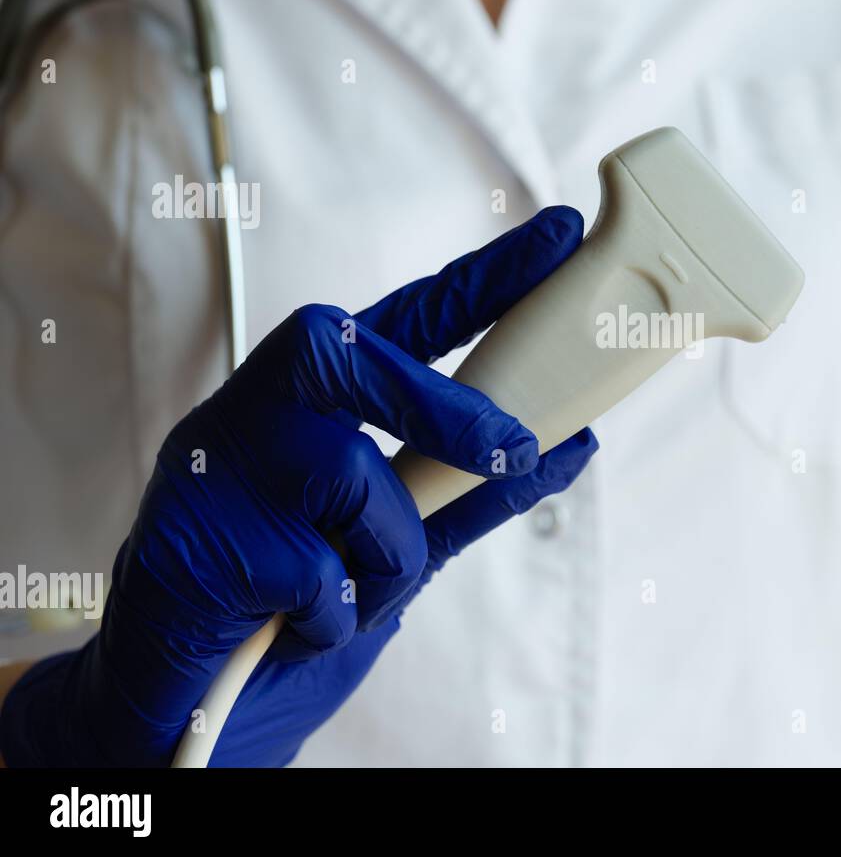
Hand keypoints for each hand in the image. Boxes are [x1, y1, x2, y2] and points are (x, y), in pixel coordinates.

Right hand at [0, 207, 596, 766]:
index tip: (558, 232)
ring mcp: (220, 467)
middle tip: (514, 448)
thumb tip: (570, 442)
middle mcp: (258, 411)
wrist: (176, 702)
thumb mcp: (398, 545)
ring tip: (348, 595)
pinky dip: (337, 615)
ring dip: (385, 558)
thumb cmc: (291, 606)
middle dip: (446, 405)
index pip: (401, 318)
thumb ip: (472, 493)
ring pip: (354, 479)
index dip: (481, 276)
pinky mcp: (201, 539)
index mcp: (309, 401)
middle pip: (350, 353)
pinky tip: (296, 623)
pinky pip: (323, 571)